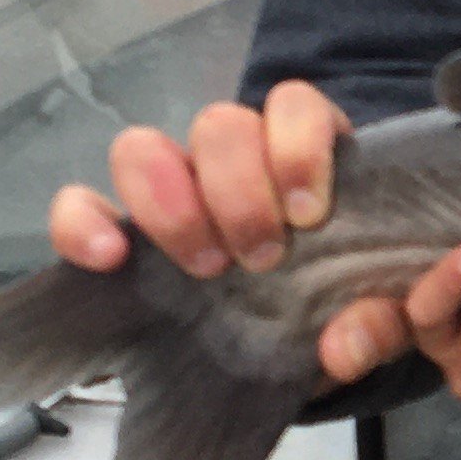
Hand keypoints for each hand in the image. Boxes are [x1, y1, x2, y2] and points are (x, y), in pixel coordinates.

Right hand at [45, 81, 423, 397]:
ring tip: (204, 267)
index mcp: (304, 156)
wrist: (296, 354)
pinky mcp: (121, 231)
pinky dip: (83, 223)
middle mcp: (234, 159)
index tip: (308, 214)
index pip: (293, 105)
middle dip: (236, 189)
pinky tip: (109, 258)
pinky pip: (79, 204)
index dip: (297, 146)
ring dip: (169, 203)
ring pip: (144, 148)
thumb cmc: (342, 308)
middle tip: (260, 258)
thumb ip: (381, 324)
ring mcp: (172, 189)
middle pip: (217, 125)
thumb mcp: (380, 320)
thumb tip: (345, 346)